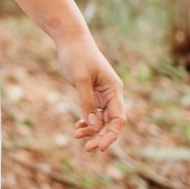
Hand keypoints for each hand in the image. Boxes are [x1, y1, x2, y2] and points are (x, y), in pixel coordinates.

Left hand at [58, 32, 125, 153]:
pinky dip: (86, 121)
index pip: (119, 119)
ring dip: (91, 130)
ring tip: (76, 135)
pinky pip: (93, 113)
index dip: (111, 135)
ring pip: (101, 120)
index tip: (100, 147)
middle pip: (111, 122)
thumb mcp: (81, 79)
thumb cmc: (77, 56)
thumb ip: (87, 102)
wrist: (70, 40)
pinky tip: (77, 127)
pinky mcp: (93, 93)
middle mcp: (111, 94)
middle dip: (100, 136)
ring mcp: (102, 94)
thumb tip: (93, 125)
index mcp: (114, 89)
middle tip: (87, 148)